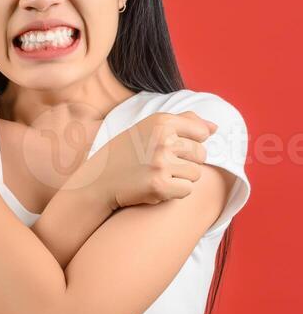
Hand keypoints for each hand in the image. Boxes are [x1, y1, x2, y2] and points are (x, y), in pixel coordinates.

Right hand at [88, 110, 218, 210]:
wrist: (99, 180)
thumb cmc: (127, 152)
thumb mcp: (150, 127)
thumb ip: (184, 122)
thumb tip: (215, 128)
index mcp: (162, 121)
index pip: (202, 133)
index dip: (191, 143)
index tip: (173, 148)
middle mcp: (163, 140)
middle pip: (201, 155)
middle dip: (187, 162)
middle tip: (163, 164)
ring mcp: (161, 163)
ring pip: (196, 174)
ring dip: (181, 178)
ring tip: (158, 175)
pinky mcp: (160, 185)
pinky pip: (187, 190)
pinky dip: (175, 192)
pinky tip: (157, 187)